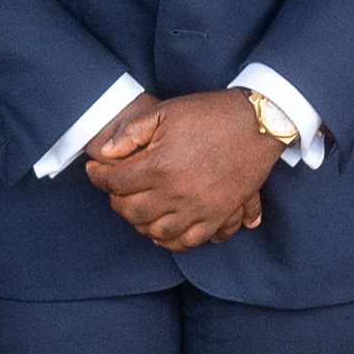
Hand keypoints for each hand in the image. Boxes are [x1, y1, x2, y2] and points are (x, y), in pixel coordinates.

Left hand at [85, 93, 280, 252]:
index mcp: (159, 165)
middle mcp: (176, 192)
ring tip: (138, 210)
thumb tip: (107, 153)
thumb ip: (131, 132)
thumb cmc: (211, 114)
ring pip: (156, 231)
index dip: (98, 177)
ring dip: (140, 224)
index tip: (95, 171)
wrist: (258, 123)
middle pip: (131, 211)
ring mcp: (198, 208)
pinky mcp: (217, 215)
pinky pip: (189, 242)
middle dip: (117, 201)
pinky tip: (163, 232)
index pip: (115, 182)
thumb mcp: (166, 111)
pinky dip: (171, 242)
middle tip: (116, 191)